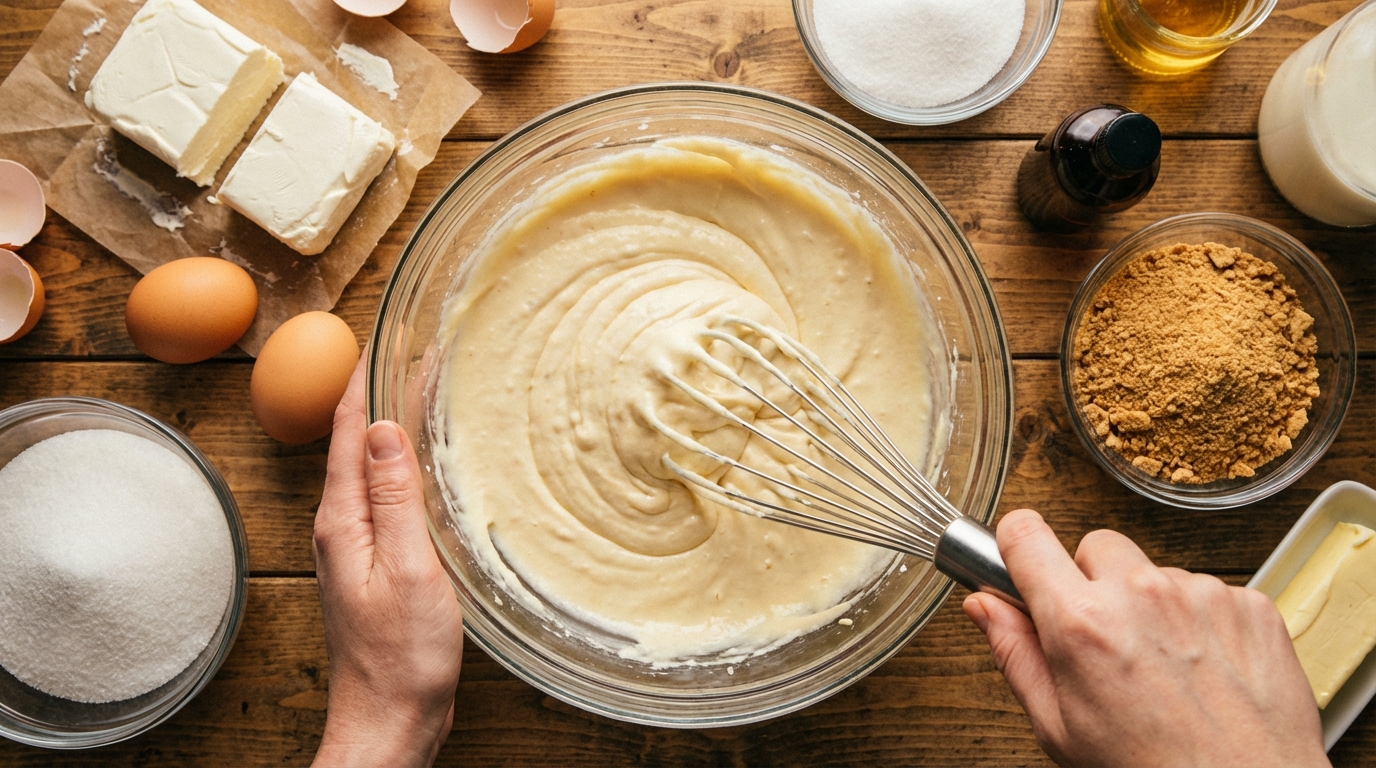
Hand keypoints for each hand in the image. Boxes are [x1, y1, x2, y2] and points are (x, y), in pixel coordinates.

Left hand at [312, 359, 463, 767]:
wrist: (390, 722)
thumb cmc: (402, 656)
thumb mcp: (407, 569)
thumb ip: (393, 498)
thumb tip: (379, 428)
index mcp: (342, 521)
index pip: (344, 432)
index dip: (360, 380)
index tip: (379, 336)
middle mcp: (340, 528)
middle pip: (353, 444)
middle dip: (377, 392)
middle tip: (412, 351)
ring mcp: (355, 548)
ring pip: (370, 470)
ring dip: (390, 427)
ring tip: (419, 391)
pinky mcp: (374, 566)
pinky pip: (385, 498)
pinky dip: (402, 467)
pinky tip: (424, 464)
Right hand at [963, 509, 1327, 767]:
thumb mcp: (1059, 728)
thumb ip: (1015, 654)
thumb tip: (984, 607)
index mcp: (1082, 625)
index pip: (1026, 535)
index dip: (1017, 544)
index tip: (1022, 558)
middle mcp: (1141, 596)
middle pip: (1095, 546)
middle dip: (1092, 582)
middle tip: (1106, 637)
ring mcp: (1201, 595)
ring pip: (1154, 571)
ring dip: (1151, 604)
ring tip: (1165, 667)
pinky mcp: (1249, 603)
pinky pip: (1208, 590)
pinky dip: (1201, 620)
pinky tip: (1203, 667)